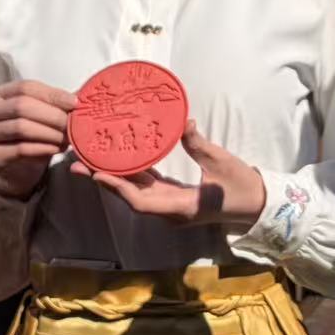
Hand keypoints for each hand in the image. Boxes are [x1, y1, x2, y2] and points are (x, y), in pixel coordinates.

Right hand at [0, 80, 75, 199]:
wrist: (17, 170)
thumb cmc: (32, 137)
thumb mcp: (42, 117)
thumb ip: (56, 105)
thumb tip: (82, 95)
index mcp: (0, 94)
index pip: (26, 87)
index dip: (52, 94)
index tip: (74, 103)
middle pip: (22, 106)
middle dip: (52, 115)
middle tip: (72, 124)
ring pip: (21, 127)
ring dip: (49, 133)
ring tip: (67, 139)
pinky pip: (19, 149)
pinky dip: (42, 148)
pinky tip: (56, 149)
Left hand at [70, 120, 266, 230]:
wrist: (257, 205)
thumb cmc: (242, 186)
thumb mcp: (222, 163)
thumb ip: (199, 145)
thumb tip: (184, 122)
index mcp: (181, 207)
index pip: (141, 201)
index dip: (117, 188)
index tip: (95, 173)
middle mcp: (170, 211)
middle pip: (130, 198)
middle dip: (104, 182)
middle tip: (77, 165)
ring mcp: (171, 207)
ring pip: (136, 194)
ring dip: (113, 179)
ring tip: (89, 162)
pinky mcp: (175, 199)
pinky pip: (147, 188)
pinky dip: (131, 177)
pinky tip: (118, 161)